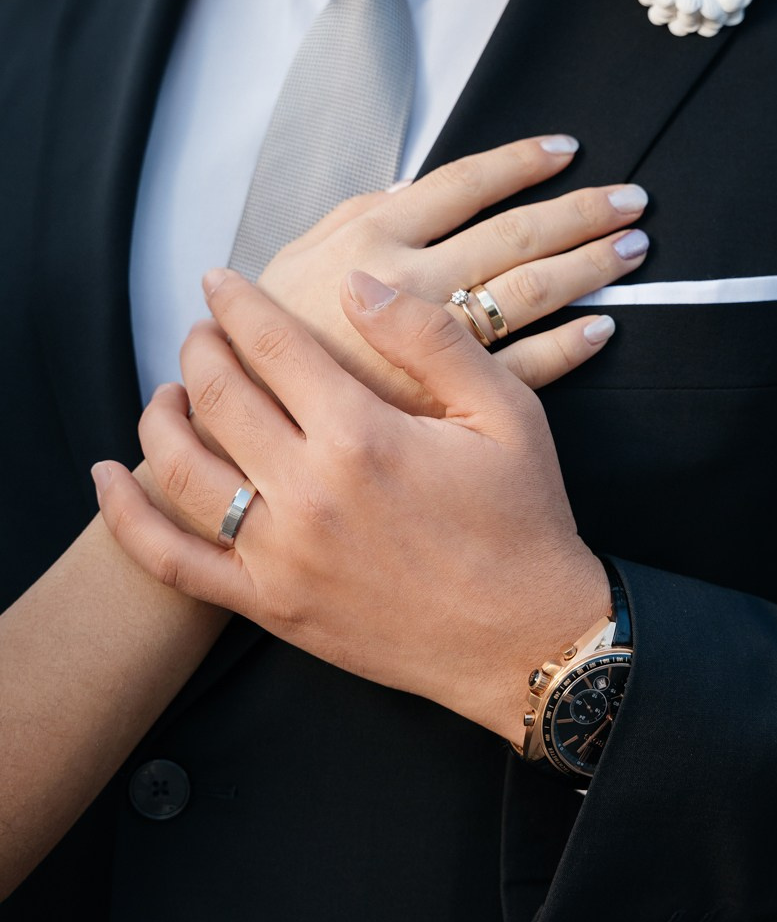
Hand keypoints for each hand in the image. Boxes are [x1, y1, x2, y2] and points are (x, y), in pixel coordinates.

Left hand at [94, 269, 609, 742]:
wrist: (525, 640)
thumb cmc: (523, 523)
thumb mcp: (505, 413)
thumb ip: (428, 339)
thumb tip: (356, 285)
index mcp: (362, 436)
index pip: (270, 344)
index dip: (238, 302)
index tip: (220, 280)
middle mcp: (307, 493)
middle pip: (216, 395)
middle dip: (199, 348)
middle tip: (202, 331)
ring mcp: (279, 555)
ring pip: (178, 469)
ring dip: (159, 416)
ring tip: (170, 392)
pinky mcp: (270, 605)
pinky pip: (172, 562)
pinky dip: (127, 519)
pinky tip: (106, 482)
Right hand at [248, 136, 647, 413]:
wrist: (251, 435)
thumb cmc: (271, 348)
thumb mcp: (290, 264)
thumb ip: (350, 219)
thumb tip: (406, 186)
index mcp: (369, 239)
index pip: (462, 184)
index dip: (520, 162)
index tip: (565, 151)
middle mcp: (409, 282)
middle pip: (514, 234)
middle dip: (579, 212)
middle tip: (630, 200)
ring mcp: (433, 346)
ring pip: (529, 292)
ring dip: (587, 266)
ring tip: (631, 249)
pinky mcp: (446, 401)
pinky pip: (523, 367)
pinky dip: (568, 345)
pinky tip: (600, 328)